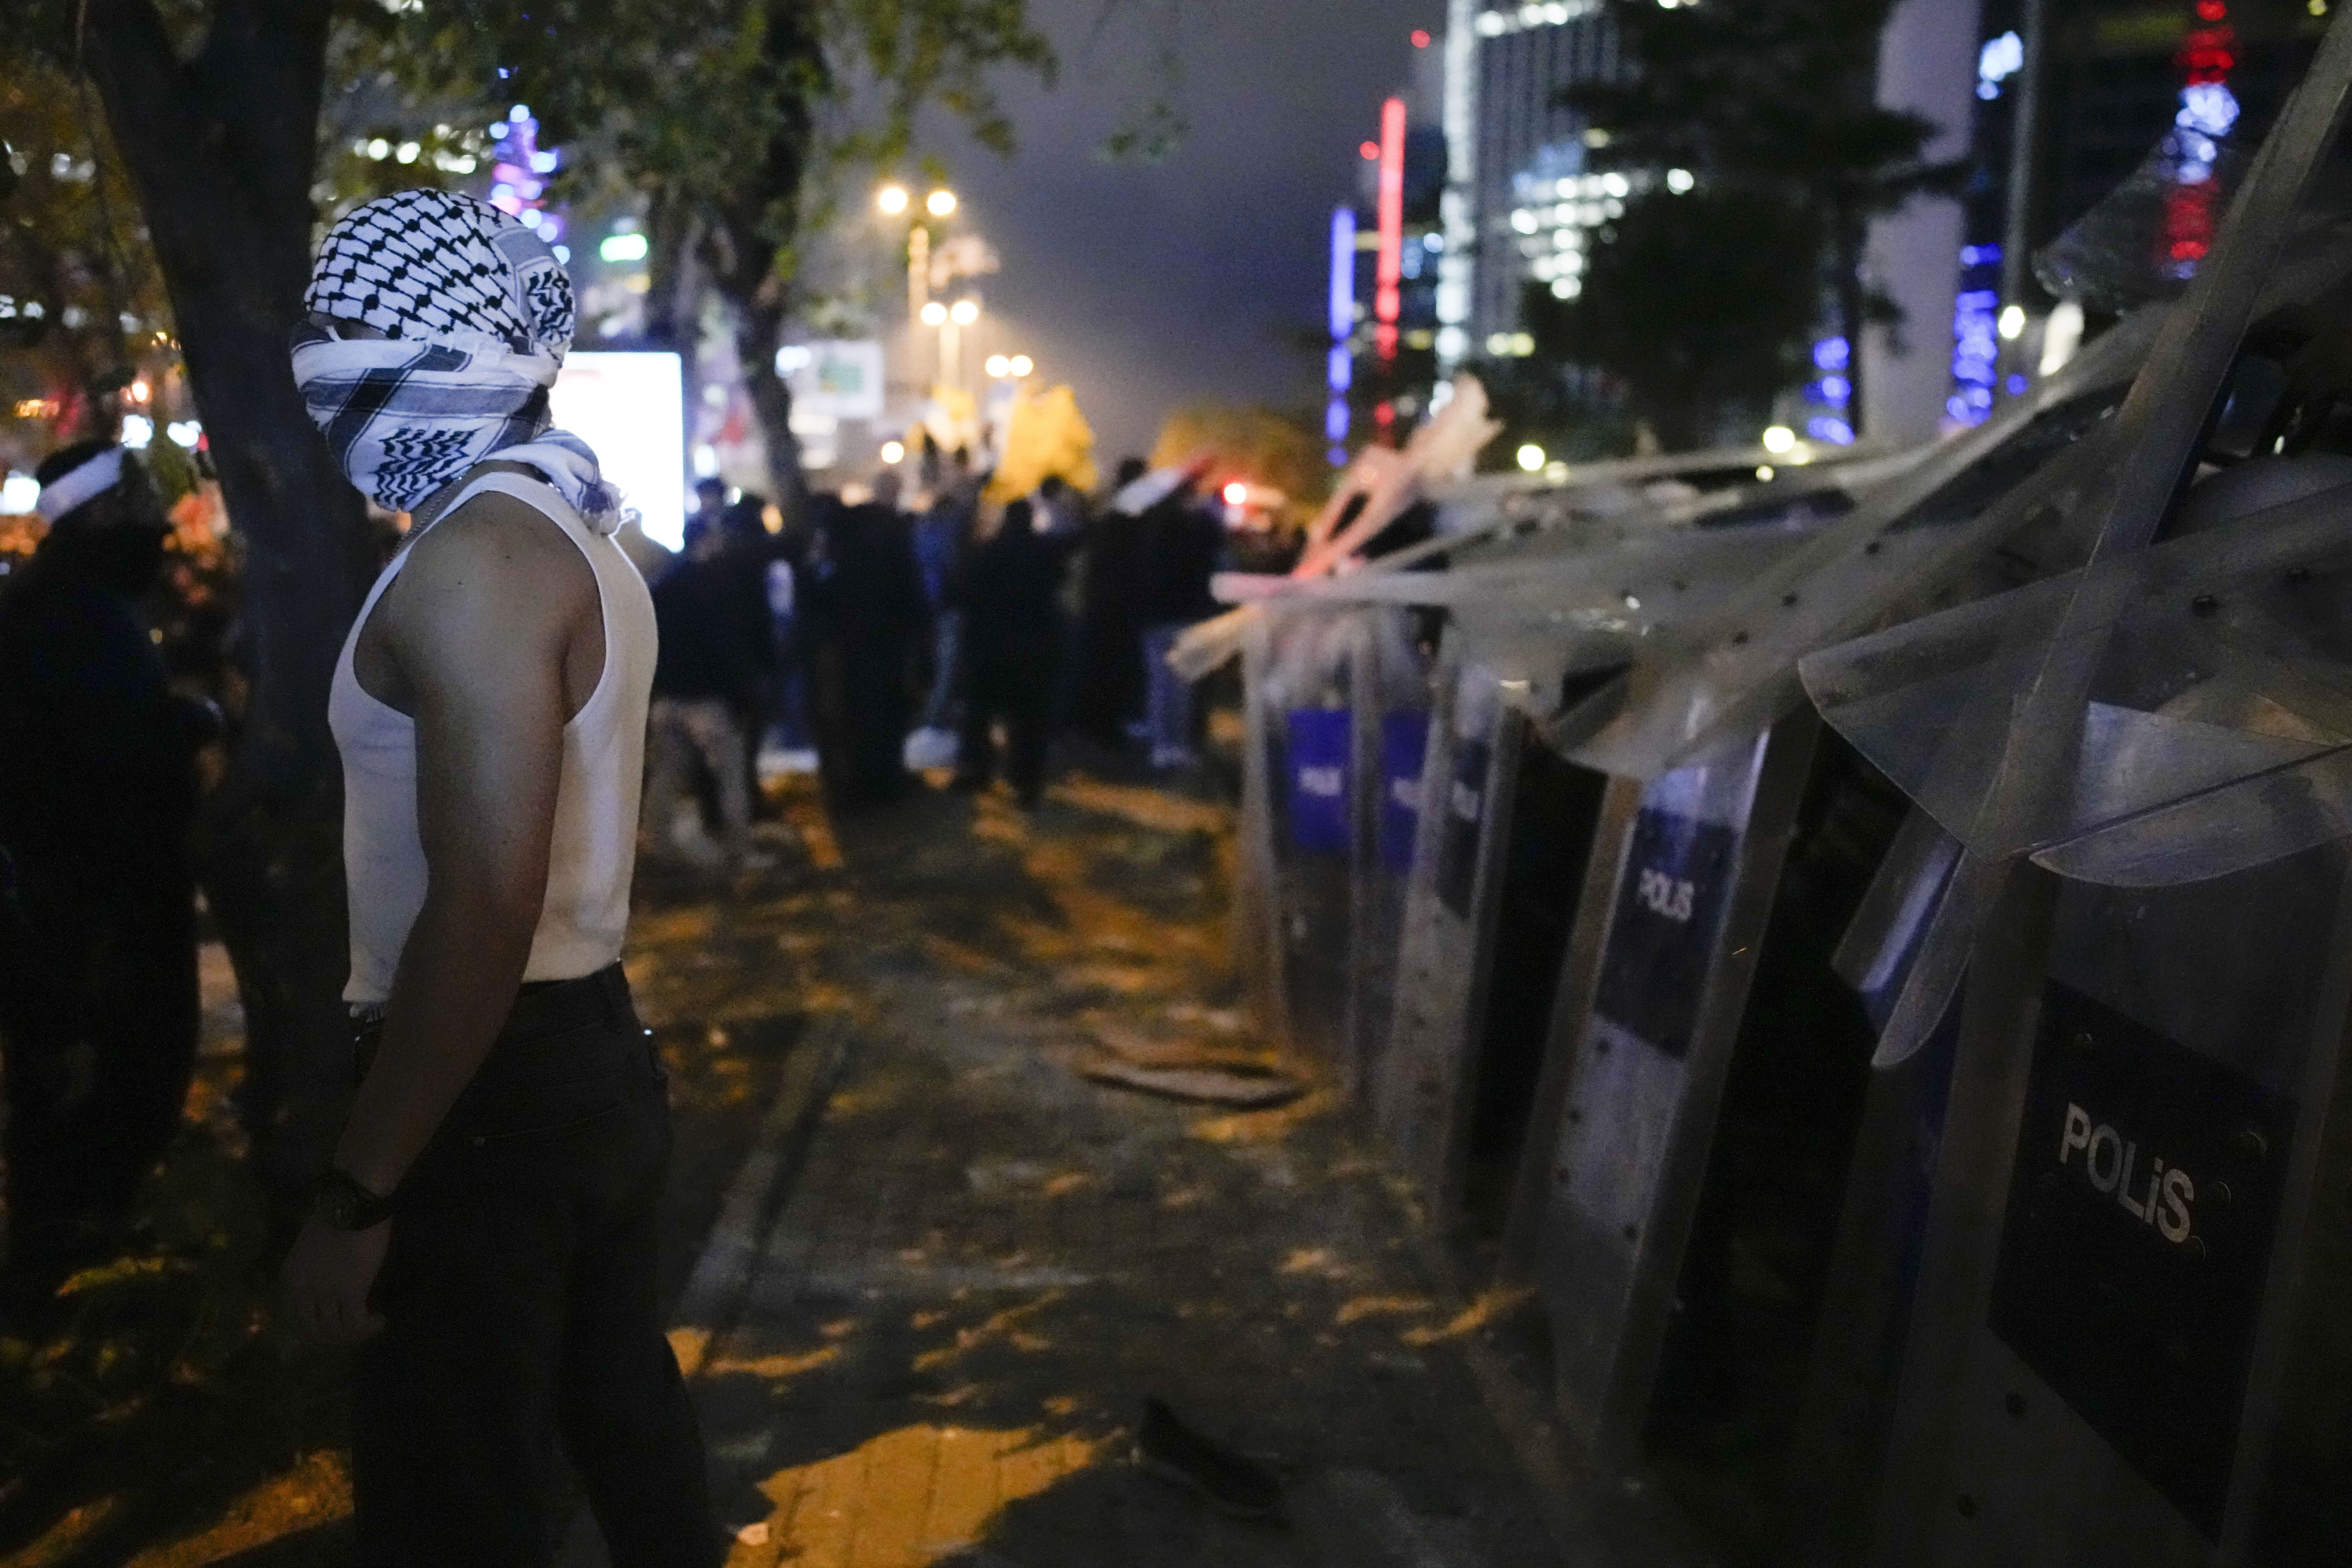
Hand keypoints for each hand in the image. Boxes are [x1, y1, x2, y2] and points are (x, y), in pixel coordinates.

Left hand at [281, 1216, 390, 1343]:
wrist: (352, 1202)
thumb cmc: (338, 1214)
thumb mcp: (315, 1245)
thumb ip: (319, 1267)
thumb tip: (334, 1278)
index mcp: (292, 1277)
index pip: (300, 1317)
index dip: (321, 1327)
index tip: (341, 1321)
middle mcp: (303, 1290)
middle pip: (316, 1330)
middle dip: (337, 1336)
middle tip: (357, 1330)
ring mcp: (325, 1292)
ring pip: (336, 1331)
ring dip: (355, 1335)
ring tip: (372, 1325)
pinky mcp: (350, 1292)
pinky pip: (355, 1323)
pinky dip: (367, 1328)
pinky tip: (379, 1322)